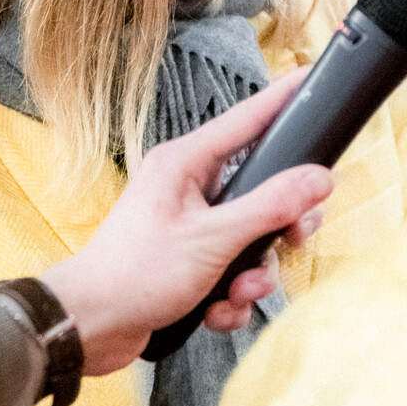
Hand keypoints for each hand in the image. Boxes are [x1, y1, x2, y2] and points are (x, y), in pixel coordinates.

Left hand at [43, 70, 330, 374]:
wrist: (88, 327)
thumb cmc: (135, 273)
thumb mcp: (213, 238)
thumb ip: (270, 206)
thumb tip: (318, 178)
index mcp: (186, 163)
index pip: (247, 120)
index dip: (282, 100)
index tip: (311, 78)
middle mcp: (188, 188)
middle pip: (261, 189)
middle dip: (279, 226)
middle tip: (293, 240)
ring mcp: (189, 226)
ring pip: (250, 239)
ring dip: (253, 274)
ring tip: (238, 293)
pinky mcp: (189, 263)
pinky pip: (231, 272)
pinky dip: (231, 297)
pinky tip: (217, 312)